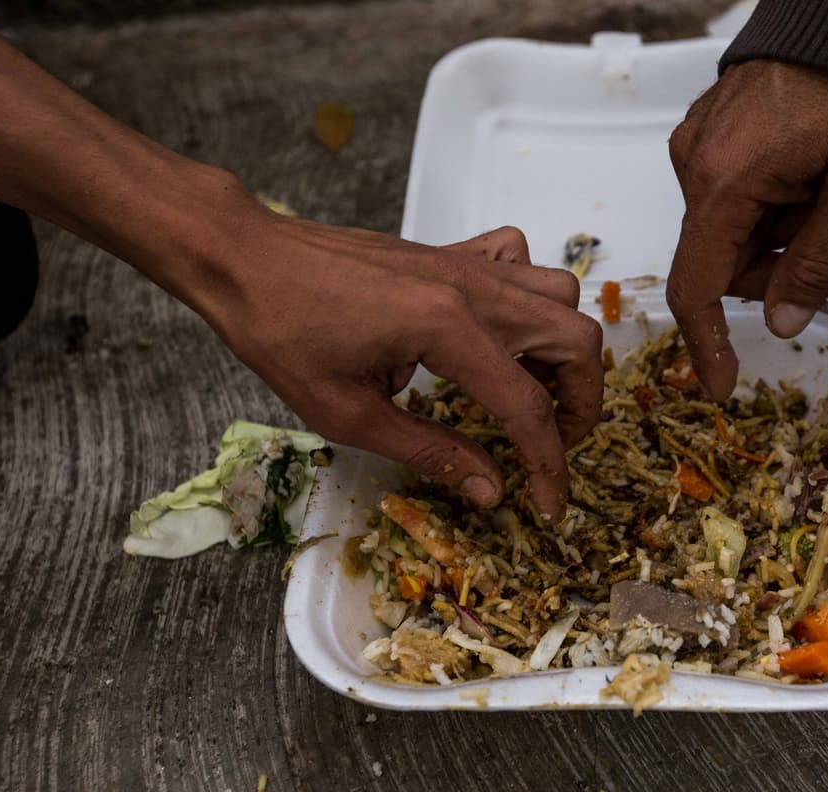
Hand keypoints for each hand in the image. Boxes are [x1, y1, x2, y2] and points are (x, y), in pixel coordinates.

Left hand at [194, 205, 601, 519]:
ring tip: (533, 392)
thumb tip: (489, 490)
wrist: (246, 258)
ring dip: (563, 350)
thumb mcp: (349, 413)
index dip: (548, 464)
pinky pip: (520, 261)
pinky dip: (529, 297)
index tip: (548, 502)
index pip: (527, 407)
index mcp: (446, 329)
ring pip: (561, 296)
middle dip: (581, 403)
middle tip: (552, 444)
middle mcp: (472, 288)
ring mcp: (466, 264)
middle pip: (576, 341)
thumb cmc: (281, 332)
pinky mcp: (451, 253)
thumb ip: (430, 451)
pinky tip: (500, 331)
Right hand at [666, 60, 827, 399]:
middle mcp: (698, 161)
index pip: (696, 285)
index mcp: (724, 180)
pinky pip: (735, 194)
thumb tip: (783, 322)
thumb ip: (817, 263)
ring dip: (784, 241)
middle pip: (721, 260)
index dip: (707, 344)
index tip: (721, 385)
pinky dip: (774, 208)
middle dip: (780, 277)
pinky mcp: (716, 130)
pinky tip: (815, 189)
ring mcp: (703, 142)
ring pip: (732, 229)